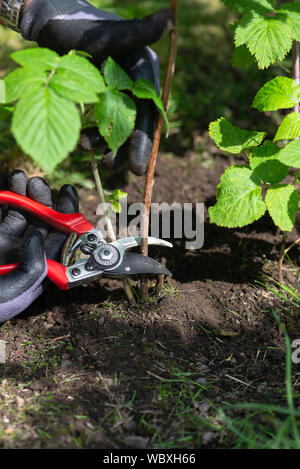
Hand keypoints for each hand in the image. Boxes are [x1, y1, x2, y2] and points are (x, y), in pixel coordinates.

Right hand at [0, 170, 77, 322]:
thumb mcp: (9, 295)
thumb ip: (31, 269)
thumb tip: (39, 236)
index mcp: (36, 270)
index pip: (60, 240)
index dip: (67, 216)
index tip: (67, 192)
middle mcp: (23, 254)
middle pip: (41, 222)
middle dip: (42, 199)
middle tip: (37, 183)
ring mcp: (4, 243)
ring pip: (20, 213)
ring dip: (21, 193)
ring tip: (18, 176)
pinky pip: (0, 210)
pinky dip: (3, 194)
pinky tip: (4, 180)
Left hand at [19, 0, 174, 174]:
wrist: (57, 25)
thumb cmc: (83, 27)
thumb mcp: (110, 34)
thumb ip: (138, 33)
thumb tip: (168, 19)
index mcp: (143, 73)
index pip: (148, 113)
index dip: (143, 141)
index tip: (137, 166)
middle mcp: (134, 87)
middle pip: (134, 125)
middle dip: (125, 148)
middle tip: (112, 167)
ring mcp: (117, 95)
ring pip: (117, 127)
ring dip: (105, 144)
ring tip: (89, 152)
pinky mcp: (101, 100)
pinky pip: (101, 124)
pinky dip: (94, 135)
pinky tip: (83, 142)